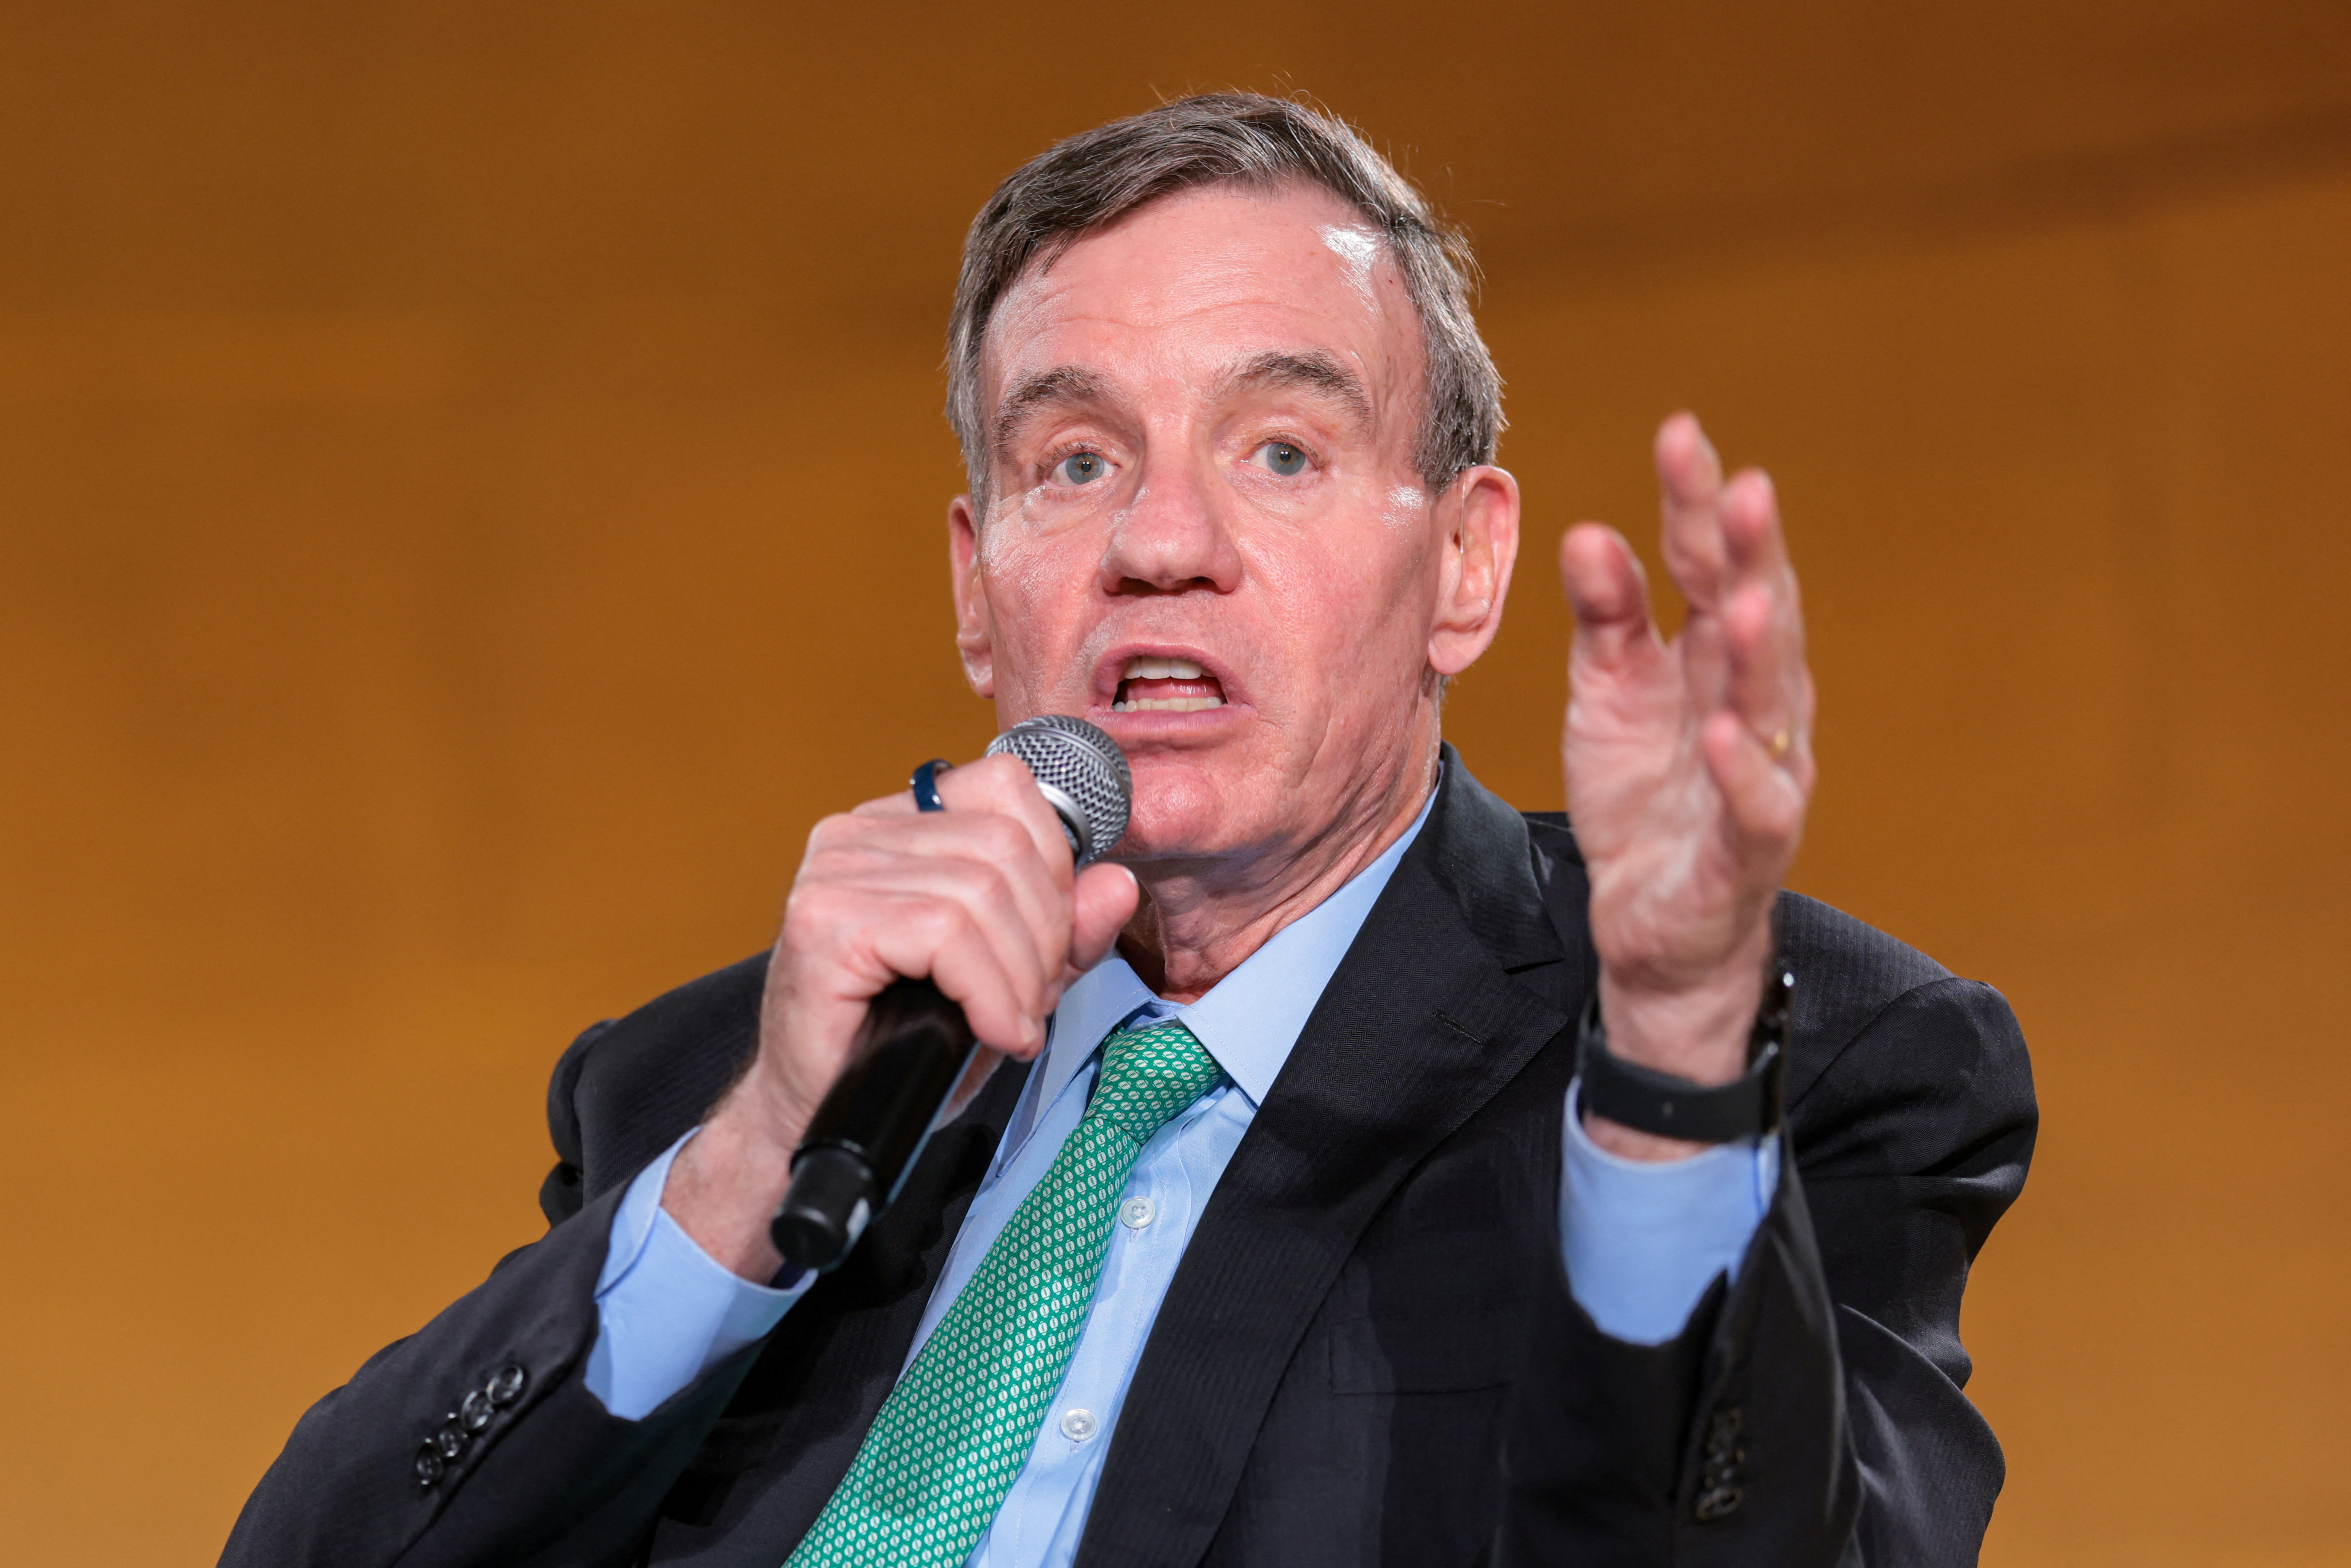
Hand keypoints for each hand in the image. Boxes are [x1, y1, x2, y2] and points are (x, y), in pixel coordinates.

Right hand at [667, 754, 1139, 1277]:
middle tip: (1033, 1002)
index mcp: (899, 824)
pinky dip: (989, 993)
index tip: (1053, 941)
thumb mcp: (1009, 979)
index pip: (1005, 787)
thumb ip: (1065, 930)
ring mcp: (835, 871)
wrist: (823, 1115)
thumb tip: (1118, 882)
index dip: (1053, 862)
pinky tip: (992, 1033)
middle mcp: (858, 832)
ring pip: (982, 892)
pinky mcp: (825, 921)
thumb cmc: (905, 1044)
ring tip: (1011, 1025)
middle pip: (1005, 845)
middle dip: (1046, 934)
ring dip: (1020, 976)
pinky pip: (946, 934)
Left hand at [1559, 413, 1814, 1158]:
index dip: (1699, 505)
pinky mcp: (1747, 851)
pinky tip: (1724, 734)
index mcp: (1715, 660)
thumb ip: (1607, 619)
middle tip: (1740, 486)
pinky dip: (1742, 773)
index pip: (1712, 566)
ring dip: (1761, 651)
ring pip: (1771, 706)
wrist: (1654, 926)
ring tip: (1744, 596)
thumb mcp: (1607, 695)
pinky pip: (1754, 809)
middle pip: (1760, 615)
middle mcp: (1753, 707)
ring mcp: (1759, 778)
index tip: (1680, 435)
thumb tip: (1591, 535)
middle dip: (1751, 554)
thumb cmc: (1643, 797)